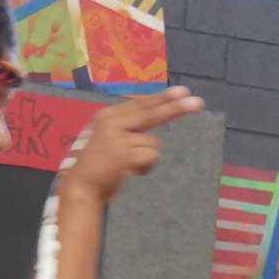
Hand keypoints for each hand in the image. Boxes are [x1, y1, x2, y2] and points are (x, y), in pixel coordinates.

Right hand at [57, 87, 204, 204]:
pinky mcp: (123, 155)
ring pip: (153, 143)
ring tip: (127, 165)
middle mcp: (111, 122)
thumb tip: (156, 112)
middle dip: (175, 108)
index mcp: (107, 115)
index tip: (183, 91)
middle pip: (150, 113)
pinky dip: (147, 167)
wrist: (81, 186)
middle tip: (197, 102)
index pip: (141, 104)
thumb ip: (127, 125)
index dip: (162, 98)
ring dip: (147, 157)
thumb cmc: (97, 164)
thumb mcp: (108, 137)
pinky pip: (151, 157)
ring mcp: (117, 137)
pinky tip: (131, 171)